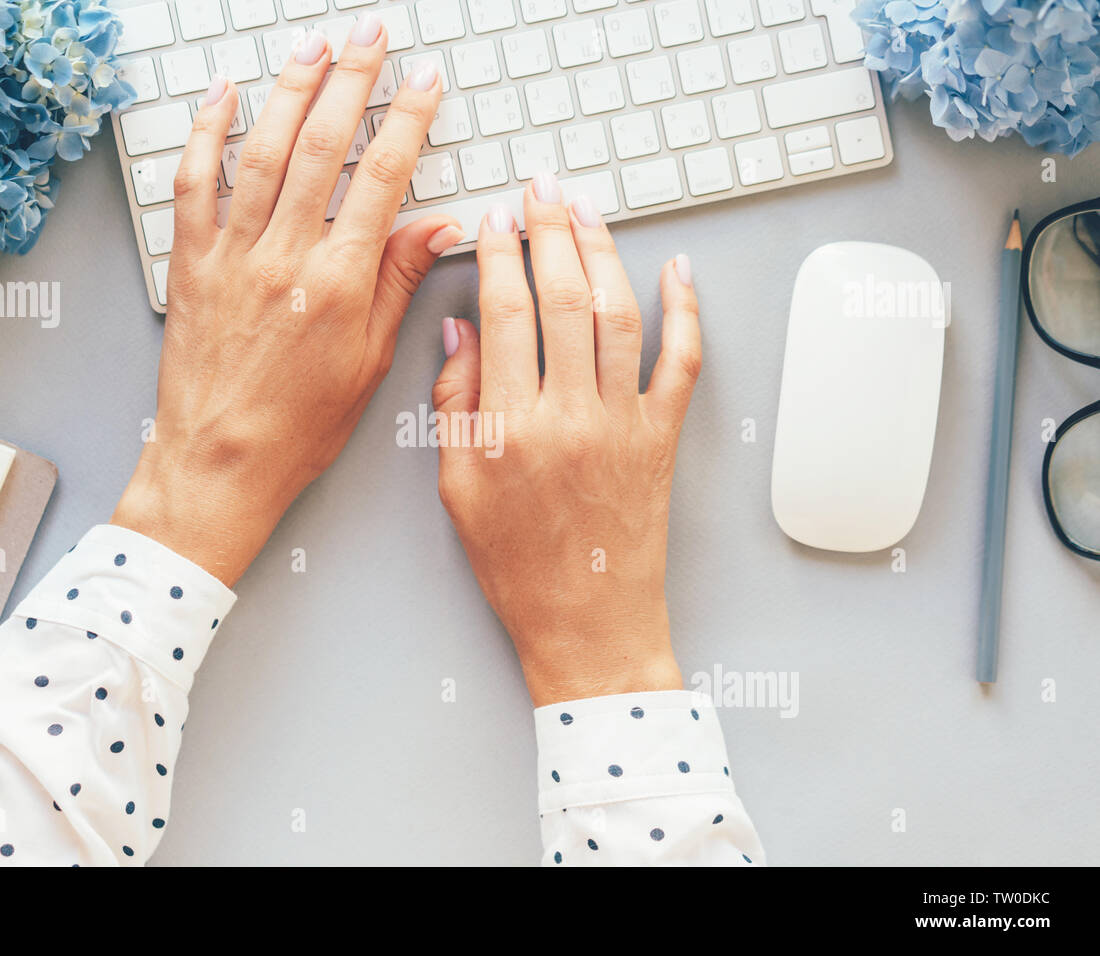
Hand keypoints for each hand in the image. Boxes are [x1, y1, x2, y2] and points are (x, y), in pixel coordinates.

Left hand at [113, 17, 461, 584]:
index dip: (407, 120)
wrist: (219, 463)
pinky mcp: (191, 264)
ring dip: (291, 89)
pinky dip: (206, 133)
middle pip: (322, 147)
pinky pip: (195, 183)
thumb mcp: (368, 364)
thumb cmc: (297, 429)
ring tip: (314, 46)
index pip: (382, 179)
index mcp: (336, 284)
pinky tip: (223, 96)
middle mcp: (283, 258)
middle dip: (352, 80)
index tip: (424, 82)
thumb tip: (436, 226)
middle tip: (371, 35)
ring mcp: (231, 256)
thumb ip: (397, 284)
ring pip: (262, 150)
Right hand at [432, 172, 700, 706]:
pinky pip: (681, 362)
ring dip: (605, 252)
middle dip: (552, 229)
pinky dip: (686, 311)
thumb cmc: (517, 566)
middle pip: (562, 296)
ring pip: (618, 314)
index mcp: (509, 428)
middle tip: (544, 188)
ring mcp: (623, 424)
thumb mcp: (458, 489)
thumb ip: (455, 405)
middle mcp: (570, 416)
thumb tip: (459, 331)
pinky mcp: (662, 437)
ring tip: (590, 211)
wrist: (588, 624)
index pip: (504, 313)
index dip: (501, 253)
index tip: (496, 218)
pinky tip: (678, 271)